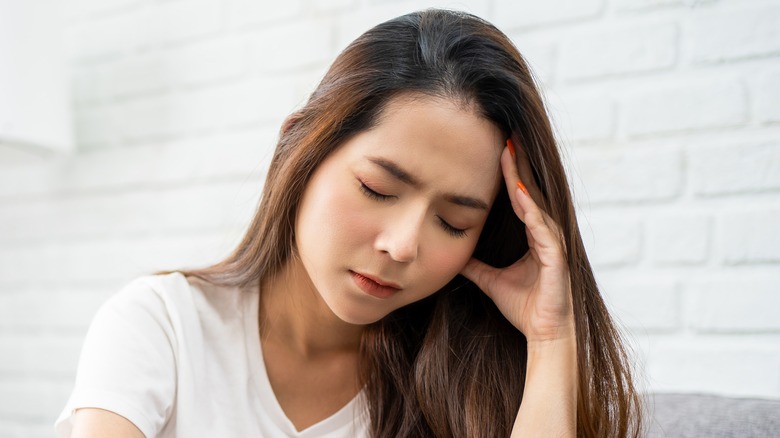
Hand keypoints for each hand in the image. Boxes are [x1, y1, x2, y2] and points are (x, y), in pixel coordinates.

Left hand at [460, 138, 573, 343]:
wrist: (545, 334)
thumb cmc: (524, 307)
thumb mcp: (490, 280)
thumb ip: (475, 266)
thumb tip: (454, 255)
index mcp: (533, 236)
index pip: (519, 198)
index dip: (508, 174)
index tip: (496, 149)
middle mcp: (545, 234)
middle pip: (528, 191)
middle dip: (517, 164)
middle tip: (505, 135)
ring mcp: (552, 243)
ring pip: (534, 202)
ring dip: (521, 178)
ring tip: (508, 153)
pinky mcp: (556, 256)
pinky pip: (541, 227)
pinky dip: (530, 209)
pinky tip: (517, 192)